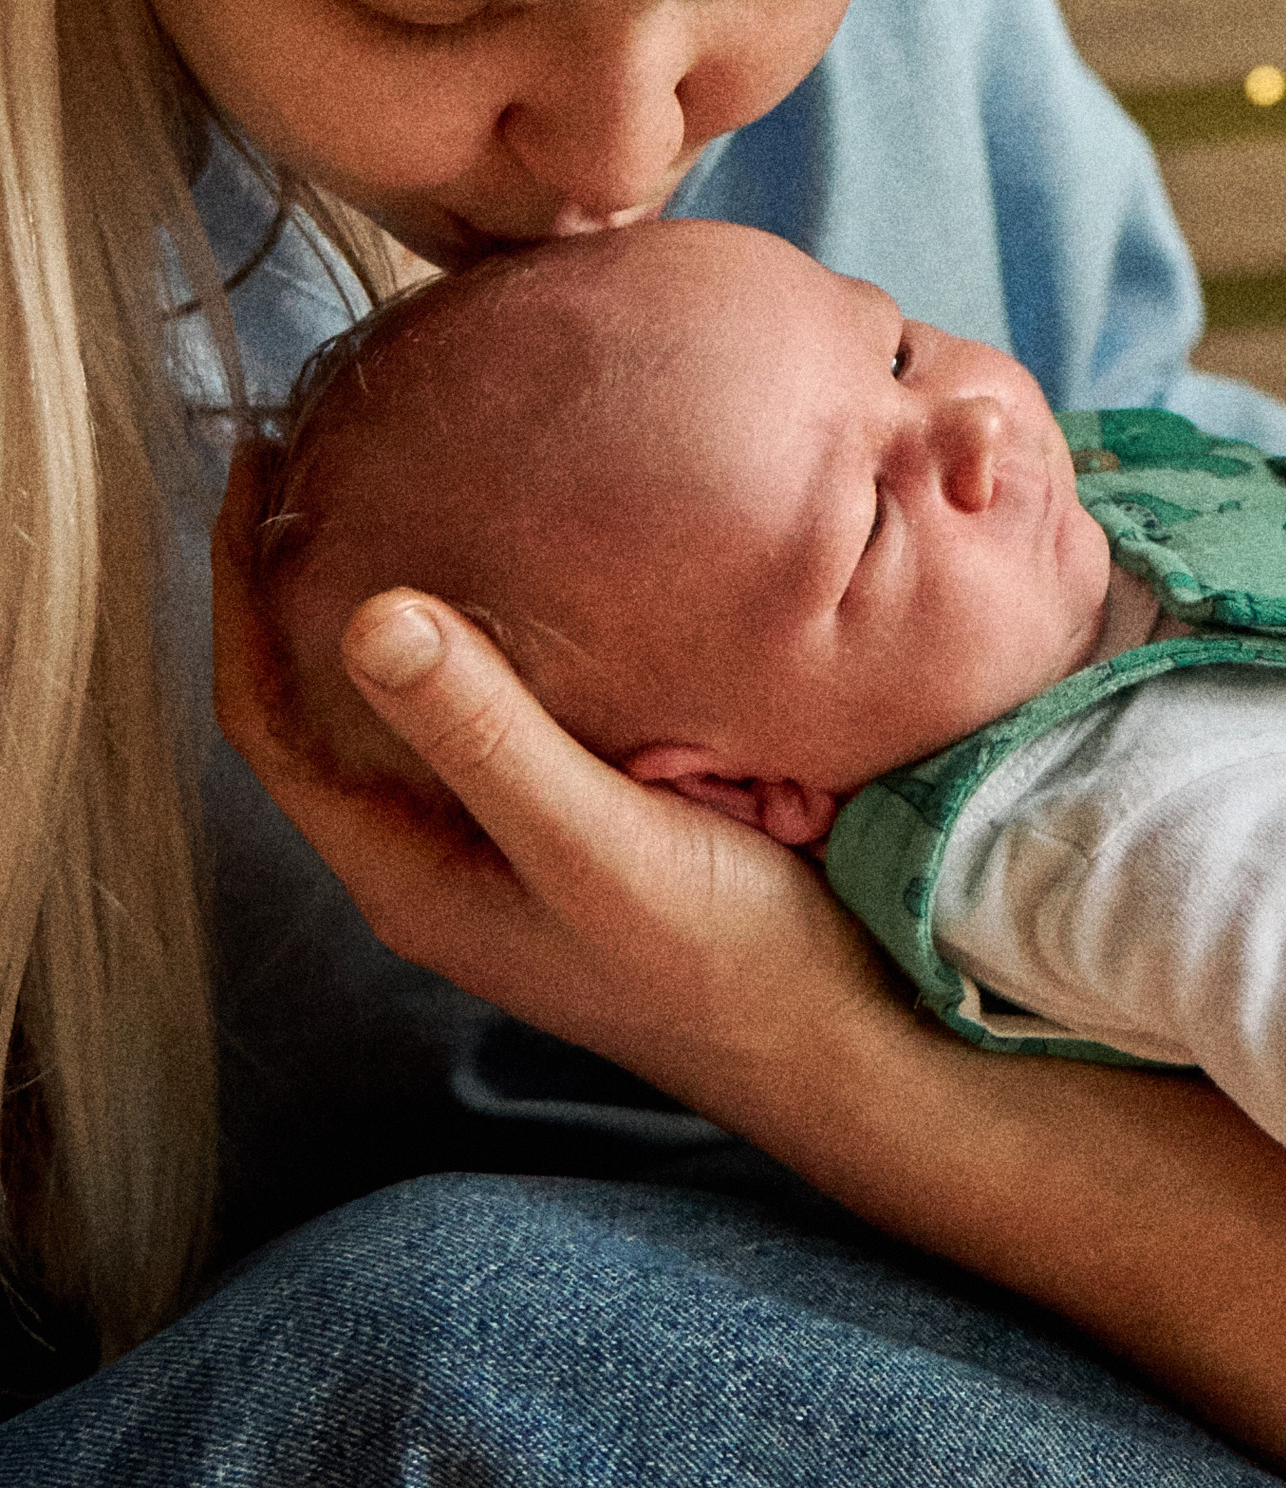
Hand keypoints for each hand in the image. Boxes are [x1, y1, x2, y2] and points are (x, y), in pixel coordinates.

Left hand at [210, 444, 896, 1128]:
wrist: (844, 1040)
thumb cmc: (725, 964)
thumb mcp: (597, 846)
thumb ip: (491, 740)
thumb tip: (370, 617)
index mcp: (410, 873)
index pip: (266, 720)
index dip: (240, 597)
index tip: (253, 470)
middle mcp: (440, 855)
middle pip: (326, 703)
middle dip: (305, 579)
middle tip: (325, 446)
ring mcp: (509, 837)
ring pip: (417, 698)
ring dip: (401, 594)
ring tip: (414, 472)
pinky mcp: (583, 813)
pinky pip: (503, 703)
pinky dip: (495, 623)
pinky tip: (537, 556)